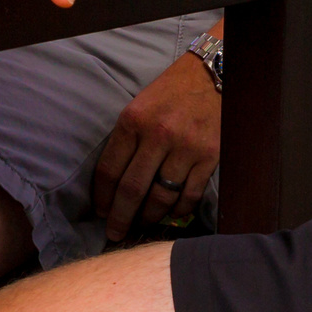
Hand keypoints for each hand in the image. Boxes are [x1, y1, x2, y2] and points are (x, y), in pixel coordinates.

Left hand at [91, 48, 220, 240]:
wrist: (210, 76)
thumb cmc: (168, 93)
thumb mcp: (138, 108)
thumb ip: (126, 141)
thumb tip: (112, 183)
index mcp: (133, 121)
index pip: (110, 169)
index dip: (102, 197)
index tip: (100, 212)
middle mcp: (158, 134)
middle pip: (133, 189)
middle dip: (121, 217)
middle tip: (115, 234)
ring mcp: (186, 147)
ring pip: (161, 197)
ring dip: (148, 217)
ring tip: (141, 224)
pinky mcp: (210, 157)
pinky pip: (189, 195)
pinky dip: (177, 211)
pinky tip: (169, 213)